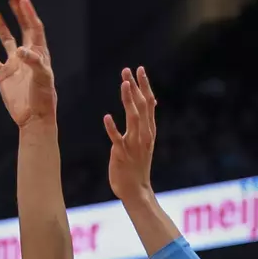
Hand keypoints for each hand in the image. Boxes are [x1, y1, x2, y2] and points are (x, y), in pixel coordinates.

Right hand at [0, 0, 55, 126]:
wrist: (32, 117)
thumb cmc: (43, 98)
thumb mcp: (42, 78)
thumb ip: (33, 62)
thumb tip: (19, 49)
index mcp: (39, 54)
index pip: (34, 29)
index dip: (29, 15)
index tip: (23, 0)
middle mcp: (26, 56)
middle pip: (22, 31)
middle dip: (18, 16)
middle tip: (12, 0)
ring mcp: (14, 65)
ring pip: (6, 42)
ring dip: (1, 29)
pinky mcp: (3, 75)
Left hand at [103, 66, 156, 200]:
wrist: (136, 189)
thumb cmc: (137, 164)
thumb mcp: (144, 140)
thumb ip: (145, 121)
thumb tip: (151, 102)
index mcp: (149, 130)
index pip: (149, 103)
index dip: (144, 85)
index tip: (140, 69)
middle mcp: (144, 134)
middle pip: (142, 105)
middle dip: (136, 87)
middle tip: (127, 70)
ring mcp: (134, 144)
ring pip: (133, 118)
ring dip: (128, 100)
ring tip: (123, 84)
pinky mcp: (122, 154)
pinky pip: (117, 139)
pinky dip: (112, 128)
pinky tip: (106, 117)